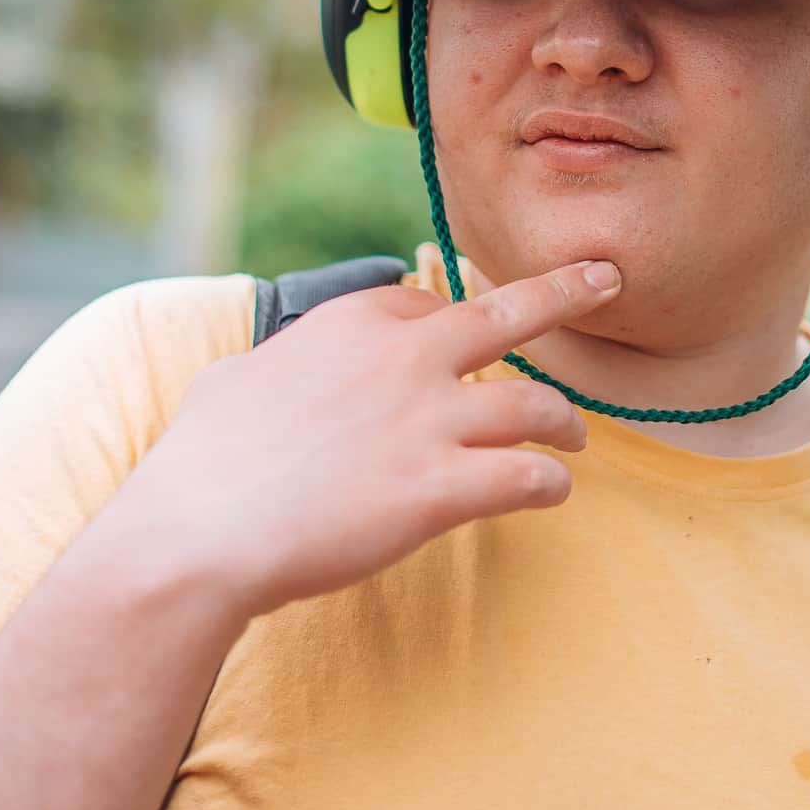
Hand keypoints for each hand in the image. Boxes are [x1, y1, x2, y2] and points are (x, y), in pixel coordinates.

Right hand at [111, 259, 621, 619]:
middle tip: (608, 278)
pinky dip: (551, 483)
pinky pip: (529, 477)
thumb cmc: (201, 461)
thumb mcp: (235, 377)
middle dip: (568, 291)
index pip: (431, 304)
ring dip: (565, 423)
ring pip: (536, 407)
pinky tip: (552, 491)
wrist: (200, 531)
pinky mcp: (444, 488)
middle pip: (510, 313)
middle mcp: (405, 357)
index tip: (466, 345)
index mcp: (355, 320)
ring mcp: (431, 420)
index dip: (455, 327)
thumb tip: (274, 371)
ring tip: (575, 438)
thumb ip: (279, 363)